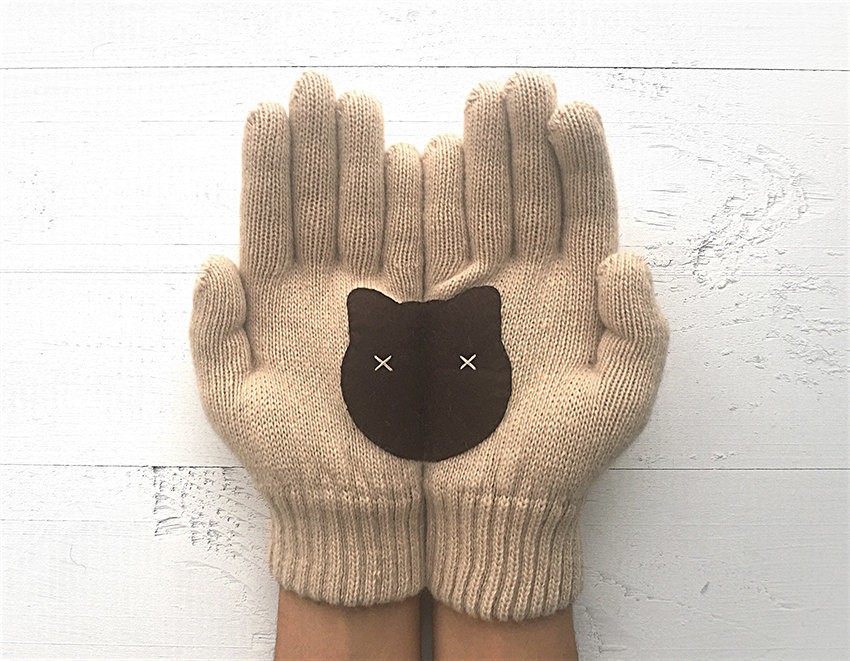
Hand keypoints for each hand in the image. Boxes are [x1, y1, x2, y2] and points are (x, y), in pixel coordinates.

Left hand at [190, 72, 424, 605]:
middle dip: (320, 144)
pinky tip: (421, 158)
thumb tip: (215, 259)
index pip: (273, 218)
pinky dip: (423, 211)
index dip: (270, 166)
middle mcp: (329, 289)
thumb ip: (217, 330)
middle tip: (320, 86)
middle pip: (322, 202)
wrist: (366, 510)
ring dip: (368, 164)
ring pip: (374, 218)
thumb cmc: (294, 466)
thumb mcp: (237, 403)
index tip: (272, 111)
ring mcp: (380, 297)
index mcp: (278, 301)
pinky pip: (425, 254)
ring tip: (361, 107)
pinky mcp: (426, 317)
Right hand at [422, 70, 669, 620]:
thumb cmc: (556, 463)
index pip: (580, 208)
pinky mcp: (419, 308)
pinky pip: (418, 244)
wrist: (480, 507)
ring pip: (468, 207)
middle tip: (511, 89)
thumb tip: (629, 258)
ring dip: (469, 157)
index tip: (565, 111)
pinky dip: (418, 202)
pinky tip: (418, 158)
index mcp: (576, 293)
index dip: (577, 159)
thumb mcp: (617, 405)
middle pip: (522, 193)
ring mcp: (468, 288)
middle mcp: (523, 280)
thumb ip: (638, 331)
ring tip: (469, 107)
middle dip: (518, 139)